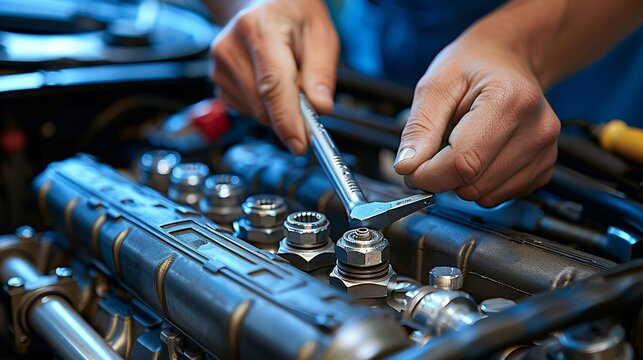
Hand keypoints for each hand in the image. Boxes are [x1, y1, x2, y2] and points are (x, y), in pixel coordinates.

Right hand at [210, 0, 338, 153]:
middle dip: (291, 115)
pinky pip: (248, 111)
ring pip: (257, 113)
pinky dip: (266, 107)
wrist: (261, 2)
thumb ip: (321, 72)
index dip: (287, 120)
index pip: (272, 85)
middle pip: (264, 105)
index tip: (300, 144)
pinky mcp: (218, 83)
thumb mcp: (320, 33)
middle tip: (309, 99)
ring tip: (287, 77)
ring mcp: (220, 67)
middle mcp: (231, 48)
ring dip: (279, 109)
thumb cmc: (291, 13)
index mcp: (258, 29)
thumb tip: (320, 109)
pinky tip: (271, 84)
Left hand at [393, 31, 559, 206]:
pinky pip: (498, 196)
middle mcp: (536, 128)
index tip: (411, 170)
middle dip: (442, 176)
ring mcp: (545, 151)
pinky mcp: (545, 168)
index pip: (463, 163)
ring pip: (484, 196)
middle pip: (473, 183)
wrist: (507, 59)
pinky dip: (480, 184)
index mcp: (510, 100)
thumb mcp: (435, 85)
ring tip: (461, 145)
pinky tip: (480, 155)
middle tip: (435, 149)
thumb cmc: (472, 67)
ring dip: (461, 181)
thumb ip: (419, 128)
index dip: (428, 175)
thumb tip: (407, 167)